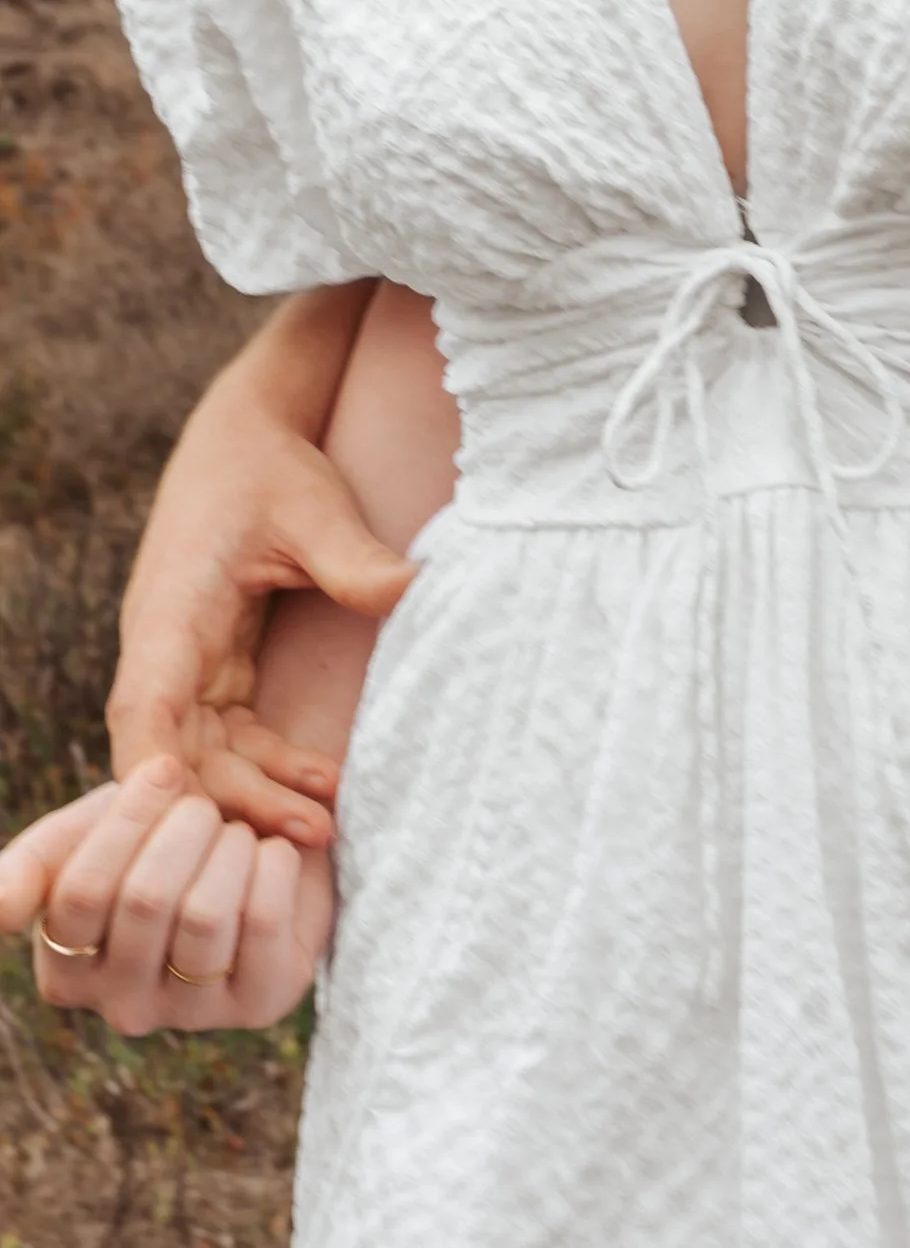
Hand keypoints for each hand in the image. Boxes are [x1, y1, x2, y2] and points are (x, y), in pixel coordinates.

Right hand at [0, 756, 331, 1032]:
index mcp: (65, 971)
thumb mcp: (90, 837)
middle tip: (205, 806)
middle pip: (145, 898)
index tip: (164, 768)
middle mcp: (121, 1007)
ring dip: (230, 847)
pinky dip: (274, 863)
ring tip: (235, 835)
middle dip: (186, 826)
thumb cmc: (157, 839)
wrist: (255, 842)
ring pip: (206, 912)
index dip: (128, 818)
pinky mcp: (261, 1002)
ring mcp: (192, 1014)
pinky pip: (265, 919)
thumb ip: (32, 865)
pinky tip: (270, 857)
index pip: (80, 892)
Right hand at [109, 348, 413, 843]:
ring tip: (324, 824)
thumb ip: (353, 560)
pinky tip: (322, 783)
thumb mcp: (313, 507)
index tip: (192, 823)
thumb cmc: (270, 465)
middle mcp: (162, 647)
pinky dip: (267, 764)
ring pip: (201, 754)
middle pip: (174, 754)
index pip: (142, 713)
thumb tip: (413, 594)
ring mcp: (182, 661)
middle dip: (233, 802)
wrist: (247, 431)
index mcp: (169, 613)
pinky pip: (228, 733)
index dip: (157, 777)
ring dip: (254, 792)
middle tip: (310, 832)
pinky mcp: (210, 665)